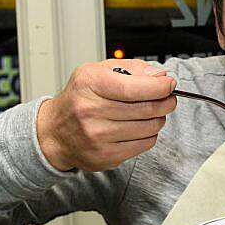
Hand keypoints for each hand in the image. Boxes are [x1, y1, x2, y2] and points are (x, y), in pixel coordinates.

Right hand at [37, 58, 175, 171]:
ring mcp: (98, 136)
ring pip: (150, 127)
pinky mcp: (106, 156)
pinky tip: (139, 127)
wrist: (55, 132)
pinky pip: (145, 144)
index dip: (160, 87)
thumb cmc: (79, 98)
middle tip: (167, 98)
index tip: (169, 85)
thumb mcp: (98, 71)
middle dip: (165, 101)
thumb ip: (132, 68)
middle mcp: (91, 110)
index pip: (135, 88)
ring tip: (150, 112)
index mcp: (89, 84)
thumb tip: (159, 77)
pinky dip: (149, 134)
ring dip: (158, 118)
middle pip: (148, 108)